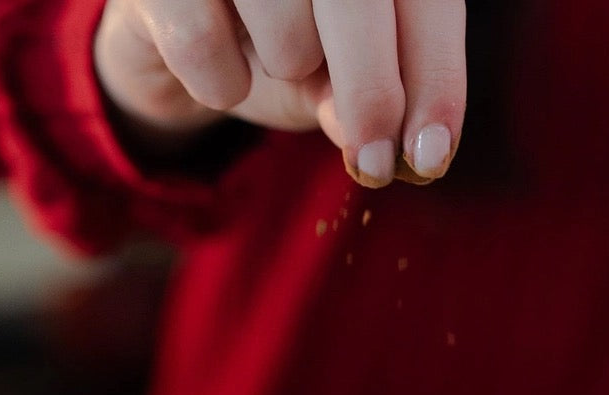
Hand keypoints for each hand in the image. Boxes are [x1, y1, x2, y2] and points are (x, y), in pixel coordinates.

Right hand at [94, 0, 465, 185]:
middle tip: (372, 164)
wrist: (172, 15)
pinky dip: (218, 82)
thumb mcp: (337, 68)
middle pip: (357, 2)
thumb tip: (405, 143)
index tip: (431, 156)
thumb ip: (375, 92)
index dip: (436, 78)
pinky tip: (220, 65)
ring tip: (274, 54)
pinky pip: (202, 44)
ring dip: (286, 68)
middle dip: (372, 95)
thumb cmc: (274, 32)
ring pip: (284, 31)